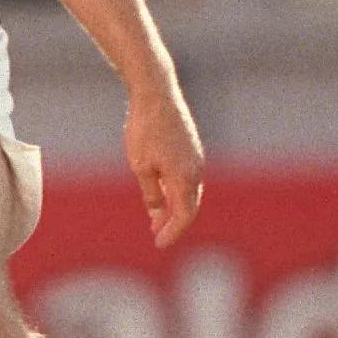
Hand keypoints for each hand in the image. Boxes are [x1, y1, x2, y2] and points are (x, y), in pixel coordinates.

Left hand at [123, 80, 204, 247]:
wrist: (156, 93)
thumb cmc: (145, 129)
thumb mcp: (141, 167)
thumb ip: (151, 194)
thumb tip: (157, 214)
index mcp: (185, 178)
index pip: (183, 216)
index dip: (171, 232)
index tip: (158, 244)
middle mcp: (196, 170)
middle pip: (189, 206)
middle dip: (174, 223)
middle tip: (156, 235)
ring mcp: (196, 158)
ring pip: (189, 191)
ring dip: (175, 206)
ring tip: (157, 218)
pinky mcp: (191, 147)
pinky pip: (187, 177)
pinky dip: (176, 190)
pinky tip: (162, 191)